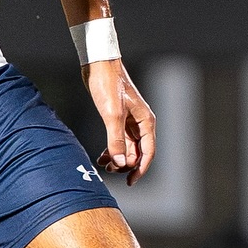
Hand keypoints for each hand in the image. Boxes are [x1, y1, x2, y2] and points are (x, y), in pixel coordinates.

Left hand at [84, 60, 155, 184]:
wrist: (98, 64)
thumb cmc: (108, 85)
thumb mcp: (112, 115)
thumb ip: (116, 140)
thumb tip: (121, 164)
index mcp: (146, 121)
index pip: (148, 152)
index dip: (140, 169)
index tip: (130, 182)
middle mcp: (141, 123)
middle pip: (137, 152)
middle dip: (125, 164)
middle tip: (108, 170)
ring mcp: (129, 121)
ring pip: (127, 148)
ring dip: (117, 158)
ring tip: (103, 164)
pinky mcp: (118, 118)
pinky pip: (119, 140)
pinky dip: (112, 150)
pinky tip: (101, 156)